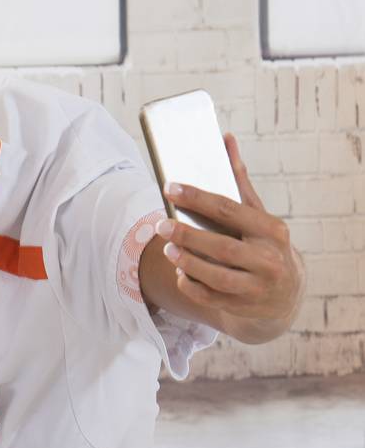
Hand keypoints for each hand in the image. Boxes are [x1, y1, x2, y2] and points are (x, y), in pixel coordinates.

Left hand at [158, 134, 305, 343]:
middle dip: (187, 235)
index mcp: (272, 230)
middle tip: (160, 226)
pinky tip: (180, 273)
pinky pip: (212, 298)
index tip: (171, 188)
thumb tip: (225, 140)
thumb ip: (239, 181)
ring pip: (217, 276)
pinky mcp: (244, 307)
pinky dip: (192, 286)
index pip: (230, 209)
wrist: (286, 295)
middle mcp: (268, 259)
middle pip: (222, 246)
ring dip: (188, 263)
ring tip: (168, 250)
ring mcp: (257, 287)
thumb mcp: (258, 215)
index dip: (198, 198)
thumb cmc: (265, 245)